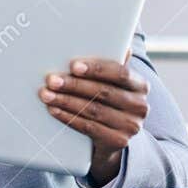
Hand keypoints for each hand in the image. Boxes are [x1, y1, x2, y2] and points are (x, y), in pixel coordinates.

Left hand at [40, 55, 147, 186]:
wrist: (113, 139)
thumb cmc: (109, 103)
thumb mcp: (114, 84)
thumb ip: (112, 66)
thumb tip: (120, 45)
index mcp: (140, 86)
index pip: (120, 73)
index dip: (96, 69)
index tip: (73, 66)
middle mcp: (140, 106)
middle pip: (103, 92)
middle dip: (74, 85)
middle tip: (51, 80)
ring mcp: (131, 126)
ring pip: (93, 110)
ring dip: (66, 101)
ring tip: (46, 94)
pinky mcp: (118, 142)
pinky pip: (89, 127)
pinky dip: (69, 118)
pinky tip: (54, 110)